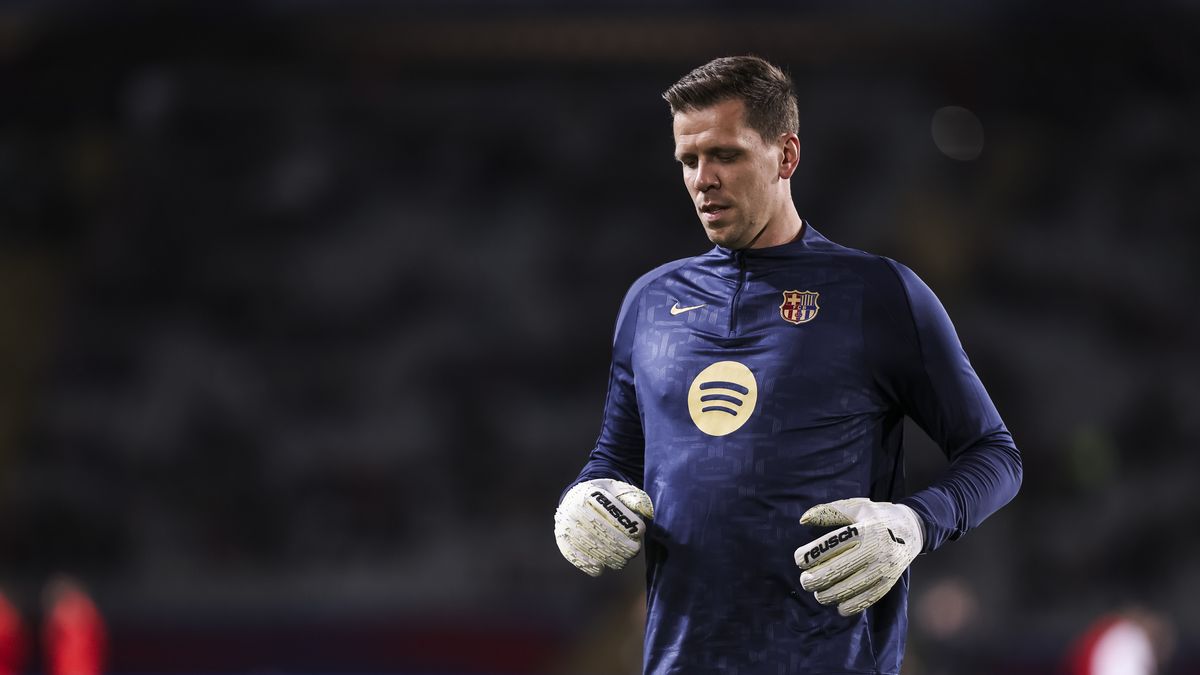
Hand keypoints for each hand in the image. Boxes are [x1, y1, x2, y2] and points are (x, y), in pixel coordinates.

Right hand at [554, 478, 654, 576]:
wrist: (574, 497)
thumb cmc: (603, 495)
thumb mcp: (618, 489)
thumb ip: (634, 498)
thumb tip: (647, 512)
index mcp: (591, 494)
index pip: (614, 514)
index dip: (630, 525)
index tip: (640, 530)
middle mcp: (575, 510)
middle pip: (605, 535)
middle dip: (624, 546)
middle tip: (635, 550)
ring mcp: (567, 527)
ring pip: (595, 549)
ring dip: (613, 559)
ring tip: (623, 559)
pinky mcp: (563, 541)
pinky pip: (580, 559)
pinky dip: (593, 566)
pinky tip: (602, 566)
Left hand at [793, 498, 923, 615]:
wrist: (914, 529)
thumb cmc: (877, 516)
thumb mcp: (855, 507)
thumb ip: (828, 511)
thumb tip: (803, 520)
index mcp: (864, 528)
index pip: (831, 544)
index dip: (811, 555)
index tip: (799, 560)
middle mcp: (875, 549)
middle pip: (838, 570)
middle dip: (816, 579)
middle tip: (805, 582)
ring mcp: (884, 567)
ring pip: (851, 588)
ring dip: (829, 595)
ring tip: (818, 594)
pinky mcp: (890, 581)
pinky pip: (868, 598)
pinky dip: (851, 606)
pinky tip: (839, 606)